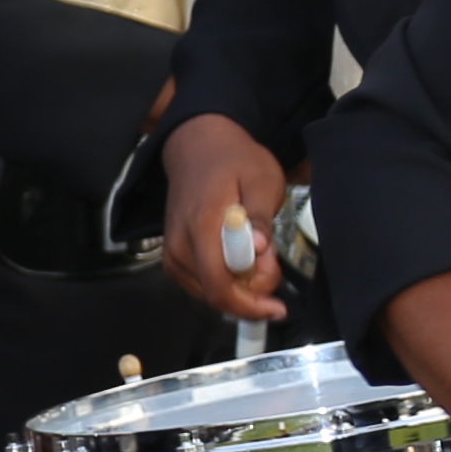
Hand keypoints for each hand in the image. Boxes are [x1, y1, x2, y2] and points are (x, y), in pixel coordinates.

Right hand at [158, 111, 290, 321]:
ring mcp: (172, 252)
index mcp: (201, 227)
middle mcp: (179, 245)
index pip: (219, 287)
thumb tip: (260, 248)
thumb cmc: (234, 160)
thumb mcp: (261, 178)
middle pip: (216, 295)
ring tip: (256, 249)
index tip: (278, 306)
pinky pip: (202, 284)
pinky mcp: (173, 256)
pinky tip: (240, 256)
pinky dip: (226, 279)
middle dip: (251, 290)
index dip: (250, 305)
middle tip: (270, 257)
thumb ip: (260, 215)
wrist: (197, 146)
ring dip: (240, 284)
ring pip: (210, 293)